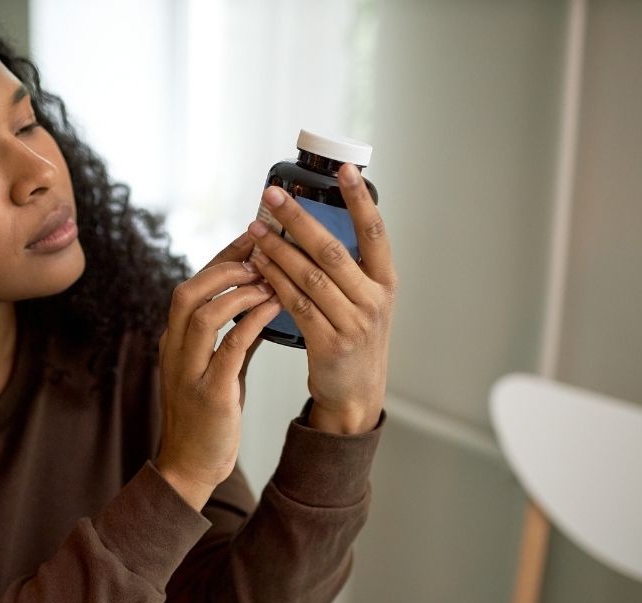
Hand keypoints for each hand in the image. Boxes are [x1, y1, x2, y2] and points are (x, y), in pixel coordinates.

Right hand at [155, 233, 282, 509]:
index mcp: (173, 342)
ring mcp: (188, 371)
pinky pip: (229, 346)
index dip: (222, 260)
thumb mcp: (218, 369)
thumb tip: (262, 301)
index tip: (251, 240)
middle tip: (261, 254)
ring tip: (269, 280)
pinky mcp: (209, 393)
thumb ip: (234, 337)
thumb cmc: (207, 418)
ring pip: (203, 313)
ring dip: (238, 291)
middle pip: (189, 292)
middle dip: (225, 267)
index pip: (192, 286)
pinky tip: (273, 307)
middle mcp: (174, 351)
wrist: (191, 466)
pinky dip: (251, 321)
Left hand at [248, 163, 396, 434]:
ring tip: (255, 229)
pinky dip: (274, 282)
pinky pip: (296, 304)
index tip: (344, 169)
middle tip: (273, 195)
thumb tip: (311, 224)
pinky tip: (258, 265)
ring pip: (309, 276)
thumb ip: (348, 268)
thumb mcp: (364, 301)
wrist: (355, 394)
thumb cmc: (354, 340)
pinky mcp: (330, 344)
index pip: (375, 232)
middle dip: (299, 218)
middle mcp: (374, 299)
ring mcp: (353, 323)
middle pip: (332, 250)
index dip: (360, 200)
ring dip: (278, 249)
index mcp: (385, 282)